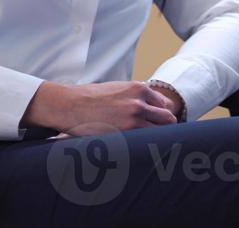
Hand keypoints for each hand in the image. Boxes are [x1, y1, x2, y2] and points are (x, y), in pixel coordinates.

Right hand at [23, 80, 177, 134]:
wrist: (69, 105)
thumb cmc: (91, 98)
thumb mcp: (118, 89)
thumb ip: (135, 96)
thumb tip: (150, 108)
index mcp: (139, 88)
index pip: (165, 105)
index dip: (162, 116)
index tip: (157, 124)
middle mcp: (140, 102)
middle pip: (168, 119)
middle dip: (164, 128)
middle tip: (156, 137)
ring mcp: (134, 118)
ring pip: (160, 133)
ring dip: (155, 139)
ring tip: (146, 145)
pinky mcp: (124, 133)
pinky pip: (144, 142)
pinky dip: (144, 147)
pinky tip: (137, 149)